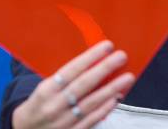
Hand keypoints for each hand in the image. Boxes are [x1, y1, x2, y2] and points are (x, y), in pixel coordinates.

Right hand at [12, 40, 134, 128]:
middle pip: (83, 85)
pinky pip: (91, 120)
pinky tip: (116, 98)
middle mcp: (54, 105)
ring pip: (90, 103)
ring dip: (111, 89)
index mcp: (46, 90)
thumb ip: (65, 77)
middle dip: (104, 69)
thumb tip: (93, 60)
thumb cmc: (40, 104)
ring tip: (127, 77)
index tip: (107, 46)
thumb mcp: (45, 87)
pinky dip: (104, 109)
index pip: (71, 70)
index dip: (90, 57)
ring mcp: (63, 121)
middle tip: (121, 56)